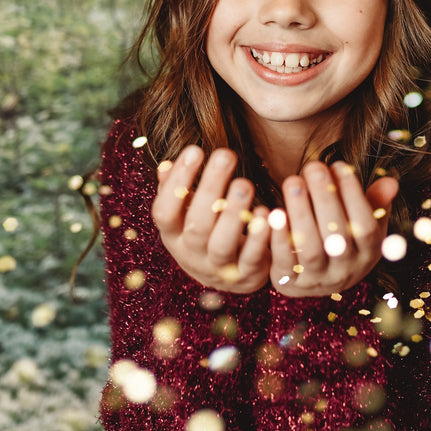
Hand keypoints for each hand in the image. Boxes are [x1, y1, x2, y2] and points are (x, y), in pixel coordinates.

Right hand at [151, 145, 271, 294]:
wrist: (229, 280)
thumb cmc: (205, 234)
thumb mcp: (184, 216)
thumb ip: (175, 191)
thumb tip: (165, 166)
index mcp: (173, 235)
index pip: (164, 211)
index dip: (177, 182)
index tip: (195, 150)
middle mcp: (192, 254)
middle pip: (197, 224)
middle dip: (210, 187)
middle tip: (226, 154)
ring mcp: (219, 268)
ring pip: (222, 244)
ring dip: (233, 212)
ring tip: (244, 183)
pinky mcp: (246, 276)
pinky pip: (251, 258)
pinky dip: (259, 237)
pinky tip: (265, 212)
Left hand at [268, 160, 398, 297]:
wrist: (317, 280)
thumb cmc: (345, 239)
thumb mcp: (365, 223)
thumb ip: (375, 203)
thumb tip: (390, 182)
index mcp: (368, 253)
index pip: (365, 226)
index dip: (354, 196)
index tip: (339, 165)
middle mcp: (346, 270)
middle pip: (337, 236)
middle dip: (325, 198)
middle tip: (313, 166)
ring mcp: (318, 279)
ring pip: (311, 249)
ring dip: (301, 213)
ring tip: (293, 181)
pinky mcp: (291, 283)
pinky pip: (284, 263)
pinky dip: (279, 238)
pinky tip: (273, 211)